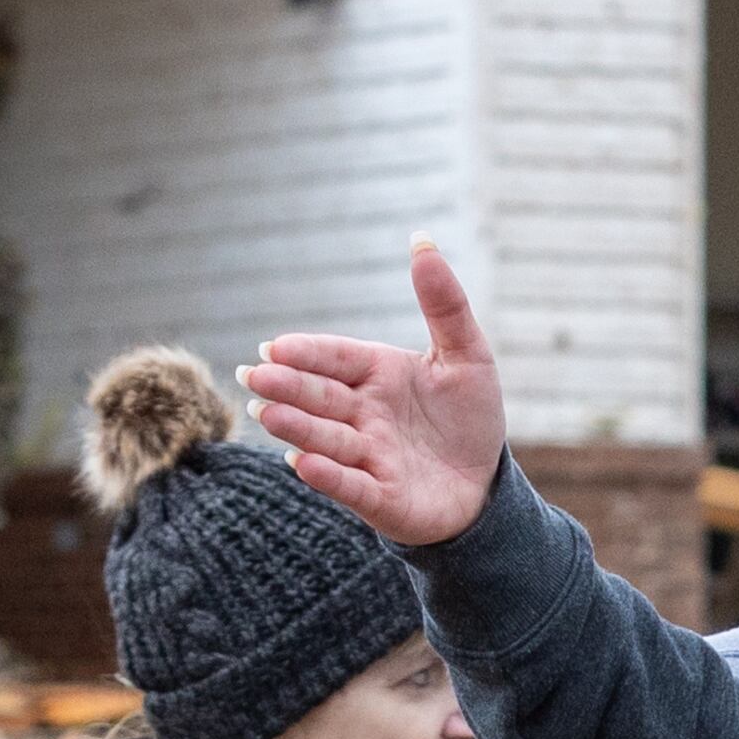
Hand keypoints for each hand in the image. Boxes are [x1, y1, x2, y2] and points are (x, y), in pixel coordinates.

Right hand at [239, 237, 508, 546]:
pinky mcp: (381, 499)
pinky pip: (351, 486)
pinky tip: (303, 464)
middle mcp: (363, 415)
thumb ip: (444, 304)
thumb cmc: (469, 418)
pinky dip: (329, 476)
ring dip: (298, 427)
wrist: (485, 487)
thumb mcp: (468, 355)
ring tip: (266, 413)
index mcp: (377, 375)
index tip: (274, 347)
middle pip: (321, 397)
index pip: (336, 358)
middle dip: (288, 387)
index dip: (307, 354)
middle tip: (253, 376)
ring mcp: (368, 458)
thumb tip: (421, 239)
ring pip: (328, 439)